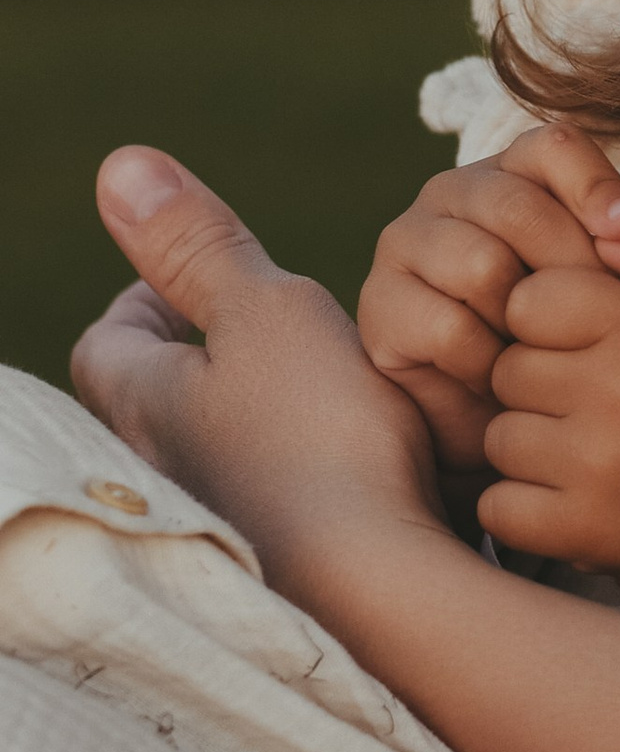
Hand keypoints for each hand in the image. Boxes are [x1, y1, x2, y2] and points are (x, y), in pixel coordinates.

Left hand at [71, 149, 445, 605]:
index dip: (149, 298)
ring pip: (211, 448)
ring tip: (312, 386)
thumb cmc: (322, 438)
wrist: (378, 587)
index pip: (110, 337)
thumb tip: (118, 164)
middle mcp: (159, 471)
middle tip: (258, 328)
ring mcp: (213, 522)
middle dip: (198, 358)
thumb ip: (201, 243)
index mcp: (140, 403)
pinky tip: (347, 458)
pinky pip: (263, 494)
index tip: (199, 281)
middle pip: (154, 397)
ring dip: (246, 415)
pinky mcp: (270, 561)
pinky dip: (290, 466)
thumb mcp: (267, 311)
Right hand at [358, 125, 619, 465]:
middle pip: (517, 205)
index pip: (553, 147)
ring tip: (549, 354)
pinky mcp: (382, 308)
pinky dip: (488, 362)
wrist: (508, 423)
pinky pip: (447, 325)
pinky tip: (506, 382)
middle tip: (597, 317)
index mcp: (513, 172)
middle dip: (568, 266)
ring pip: (481, 263)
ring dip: (525, 322)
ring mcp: (408, 245)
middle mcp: (453, 194)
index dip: (596, 185)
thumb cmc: (573, 342)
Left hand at [480, 210, 619, 625]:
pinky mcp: (580, 532)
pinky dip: (523, 507)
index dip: (550, 317)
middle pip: (507, 366)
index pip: (533, 297)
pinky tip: (572, 498)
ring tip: (585, 451)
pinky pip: (498, 506)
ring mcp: (597, 467)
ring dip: (529, 446)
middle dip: (536, 382)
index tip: (585, 343)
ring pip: (498, 436)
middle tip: (587, 402)